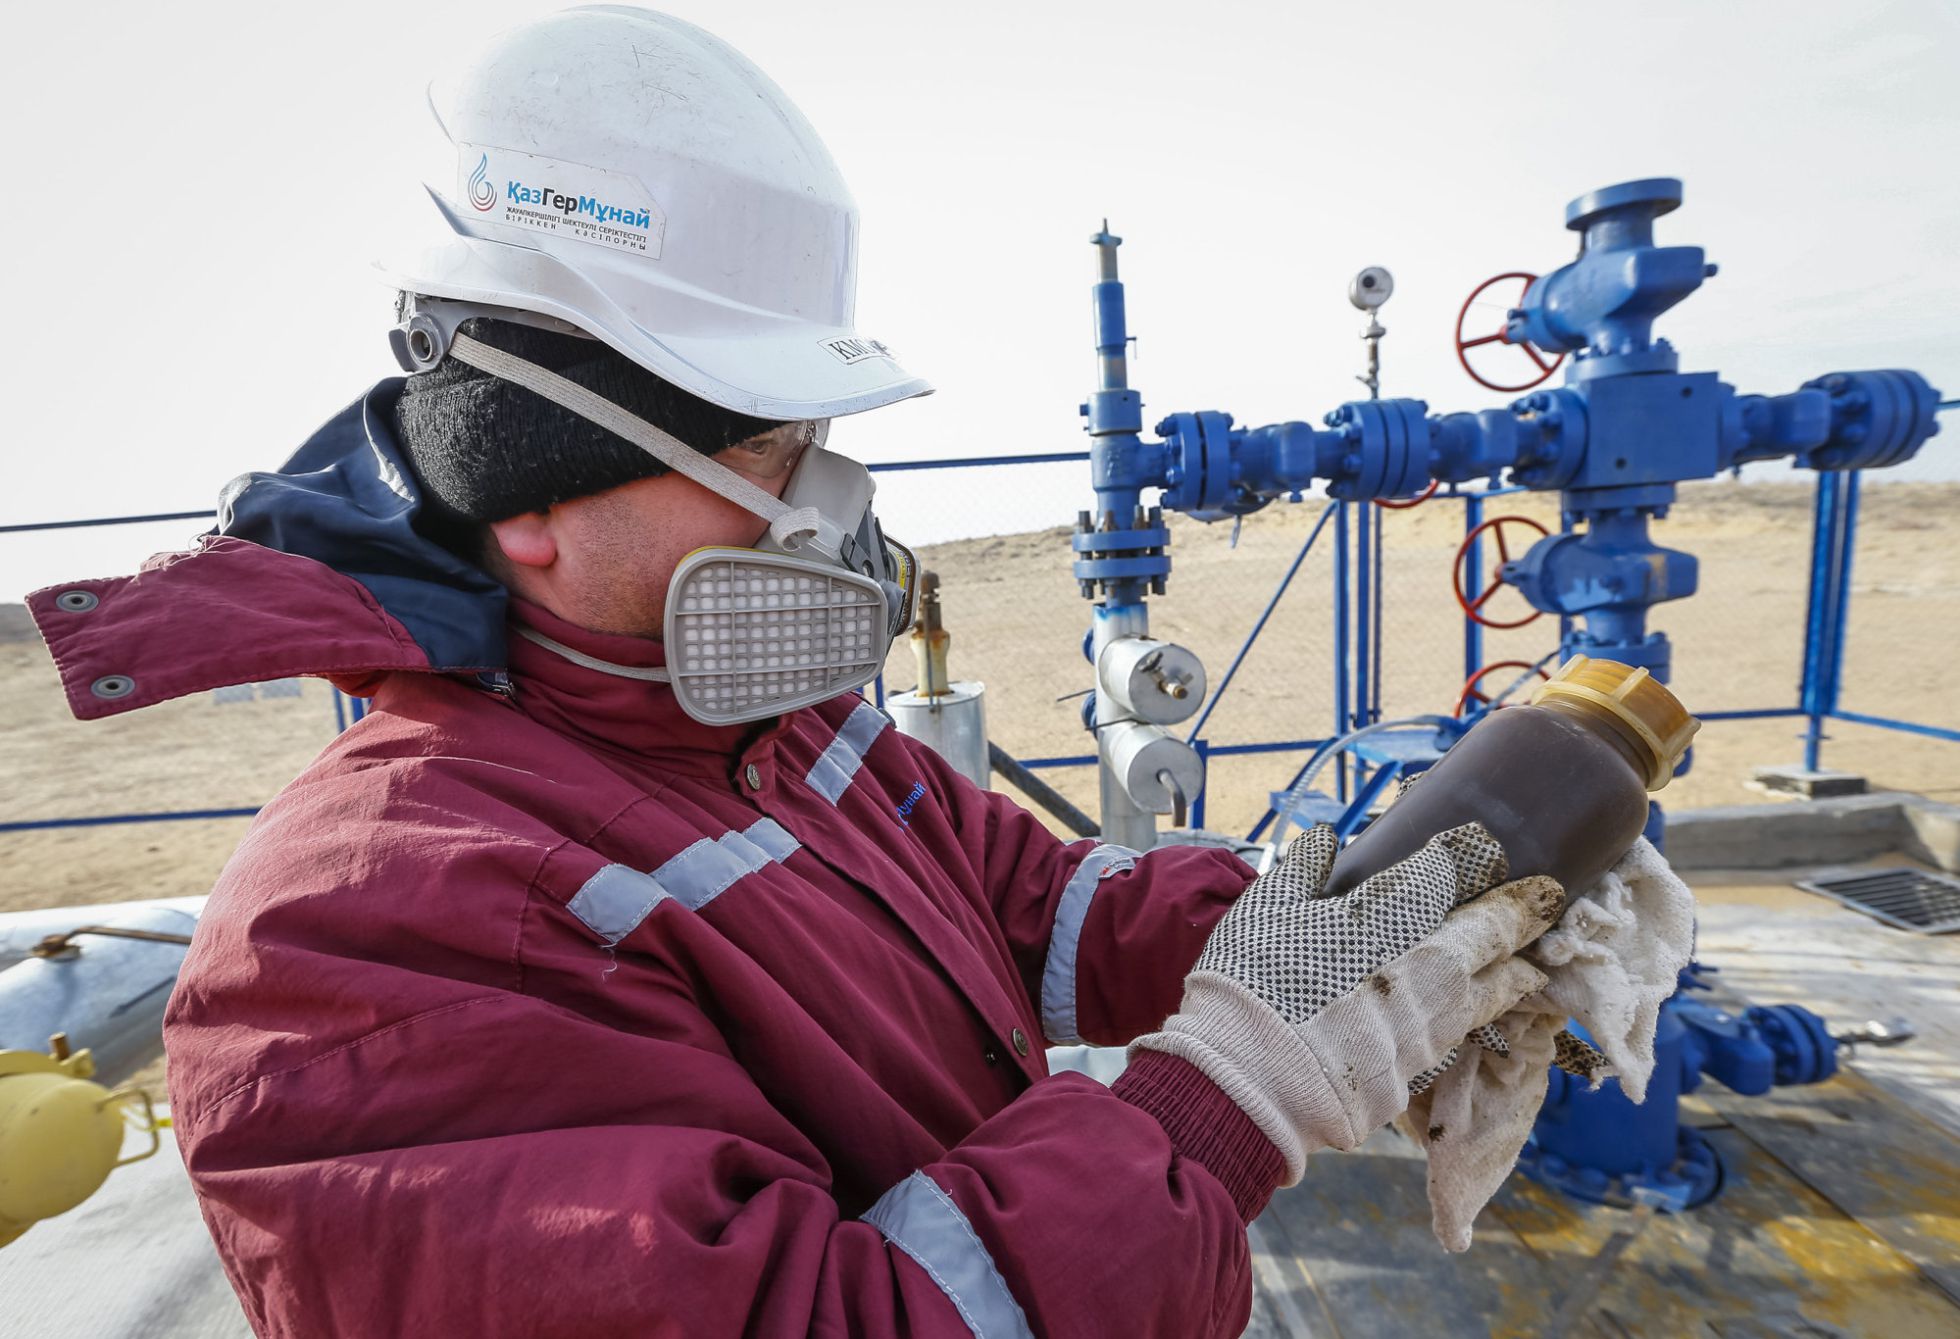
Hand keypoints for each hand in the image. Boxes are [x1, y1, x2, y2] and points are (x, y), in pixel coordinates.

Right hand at [1131, 823, 1559, 1181]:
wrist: (1255, 1076)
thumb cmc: (1255, 981)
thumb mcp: (1266, 909)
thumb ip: (1302, 869)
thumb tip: (1326, 839)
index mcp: (1391, 911)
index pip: (1448, 869)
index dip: (1470, 853)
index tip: (1482, 845)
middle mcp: (1428, 959)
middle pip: (1492, 928)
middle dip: (1523, 909)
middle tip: (1549, 896)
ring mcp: (1434, 1015)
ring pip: (1493, 985)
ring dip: (1517, 965)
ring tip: (1534, 958)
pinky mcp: (1425, 1060)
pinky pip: (1469, 1025)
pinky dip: (1487, 1009)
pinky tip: (1487, 1006)